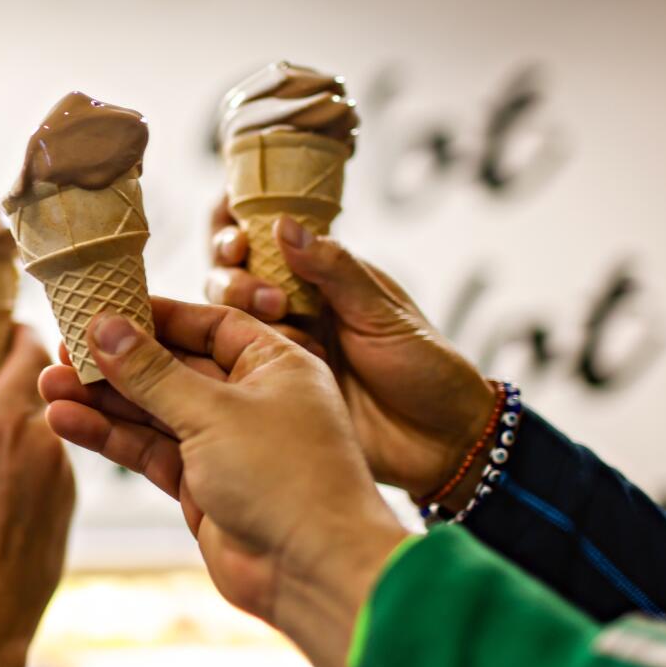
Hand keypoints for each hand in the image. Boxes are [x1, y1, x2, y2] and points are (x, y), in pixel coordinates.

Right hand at [39, 299, 406, 666]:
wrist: (314, 570)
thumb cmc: (287, 477)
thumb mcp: (214, 411)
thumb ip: (153, 372)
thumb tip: (105, 327)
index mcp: (274, 364)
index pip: (207, 325)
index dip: (154, 316)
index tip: (102, 308)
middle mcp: (251, 399)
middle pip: (172, 367)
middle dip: (117, 362)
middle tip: (60, 349)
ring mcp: (226, 445)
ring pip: (154, 412)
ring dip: (103, 400)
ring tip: (47, 385)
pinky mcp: (202, 486)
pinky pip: (149, 451)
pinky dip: (111, 437)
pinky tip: (66, 421)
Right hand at [207, 197, 496, 507]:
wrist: (441, 443)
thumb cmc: (426, 370)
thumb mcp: (383, 314)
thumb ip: (333, 269)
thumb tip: (283, 223)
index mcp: (321, 278)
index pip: (262, 238)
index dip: (236, 229)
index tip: (238, 239)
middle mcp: (292, 309)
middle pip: (230, 276)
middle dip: (235, 278)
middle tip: (271, 299)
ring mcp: (278, 350)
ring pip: (224, 319)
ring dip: (237, 317)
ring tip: (280, 334)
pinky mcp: (269, 391)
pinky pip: (228, 371)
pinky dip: (226, 363)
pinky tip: (255, 368)